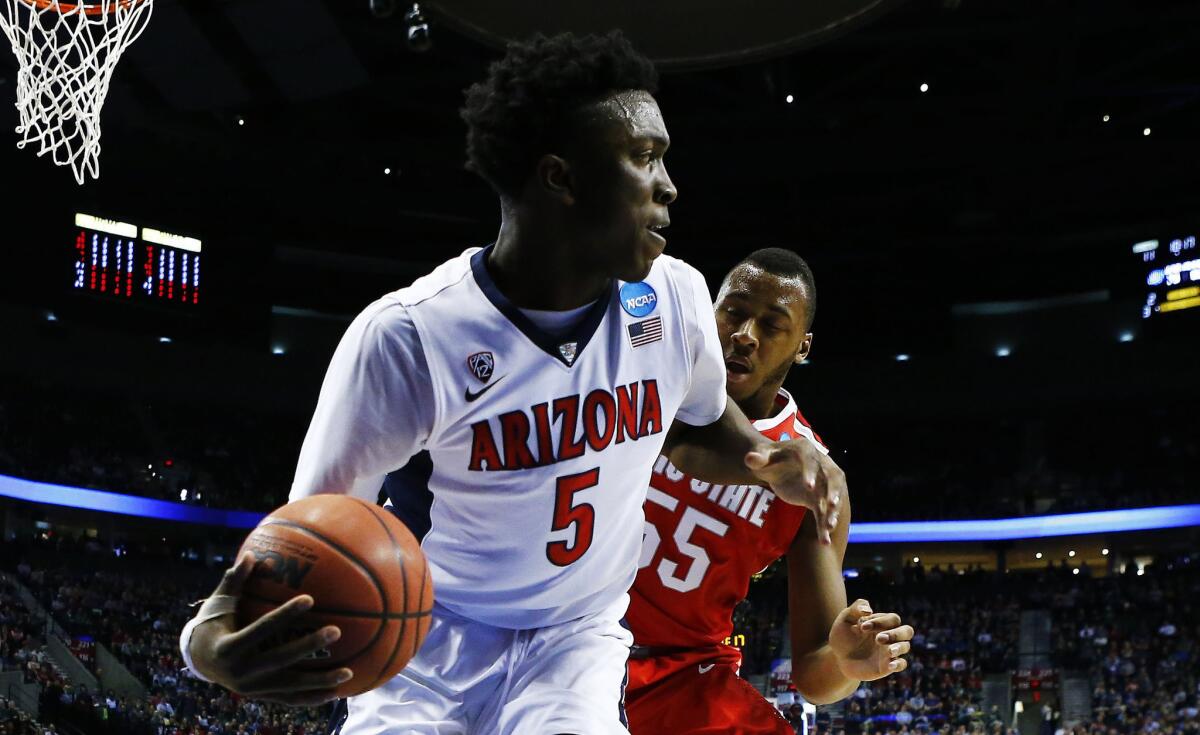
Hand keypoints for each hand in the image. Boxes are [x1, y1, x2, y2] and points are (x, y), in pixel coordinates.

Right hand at [187, 554, 351, 705]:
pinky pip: (291, 700)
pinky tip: (337, 692)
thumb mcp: (219, 603)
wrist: (200, 661)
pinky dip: (313, 698)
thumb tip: (250, 554)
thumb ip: (235, 581)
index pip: (261, 629)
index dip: (285, 615)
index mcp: (230, 647)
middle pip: (280, 659)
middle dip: (308, 646)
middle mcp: (241, 672)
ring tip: (348, 672)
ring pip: (291, 686)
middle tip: (336, 631)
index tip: (310, 599)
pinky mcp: (262, 698)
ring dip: (320, 681)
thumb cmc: (214, 624)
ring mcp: (253, 689)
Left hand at [744, 438, 844, 543]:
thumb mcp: (761, 457)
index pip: (811, 460)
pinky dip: (824, 524)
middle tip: (830, 505)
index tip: (809, 487)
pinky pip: (824, 511)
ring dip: (833, 511)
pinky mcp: (819, 497)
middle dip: (832, 491)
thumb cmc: (768, 459)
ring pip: (832, 495)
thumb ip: (756, 458)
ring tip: (829, 527)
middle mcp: (820, 463)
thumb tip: (750, 458)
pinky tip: (824, 540)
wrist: (775, 467)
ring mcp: (823, 481)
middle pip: (832, 477)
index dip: (811, 472)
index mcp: (805, 449)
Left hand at [828, 599, 913, 680]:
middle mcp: (890, 636)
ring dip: (899, 647)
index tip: (862, 627)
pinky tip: (890, 665)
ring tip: (889, 651)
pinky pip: (901, 664)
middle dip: (895, 634)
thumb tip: (868, 609)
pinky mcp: (887, 666)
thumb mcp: (846, 619)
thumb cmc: (844, 635)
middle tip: (878, 638)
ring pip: (905, 646)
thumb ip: (856, 608)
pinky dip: (898, 664)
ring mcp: (890, 651)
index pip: (892, 619)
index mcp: (882, 623)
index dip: (880, 622)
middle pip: (907, 631)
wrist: (837, 657)